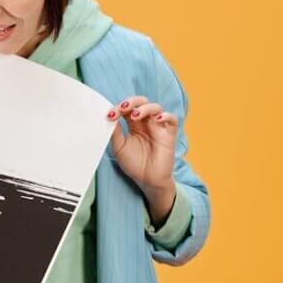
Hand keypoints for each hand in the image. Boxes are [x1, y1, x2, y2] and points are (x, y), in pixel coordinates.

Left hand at [107, 95, 178, 209]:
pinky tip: (157, 119)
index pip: (127, 109)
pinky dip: (166, 116)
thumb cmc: (134, 165)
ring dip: (145, 108)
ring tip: (135, 116)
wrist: (148, 181)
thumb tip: (110, 117)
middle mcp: (146, 123)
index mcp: (134, 125)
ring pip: (156, 107)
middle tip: (123, 108)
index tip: (110, 116)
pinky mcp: (169, 134)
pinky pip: (172, 119)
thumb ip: (115, 133)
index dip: (118, 109)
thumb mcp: (119, 148)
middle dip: (132, 101)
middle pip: (142, 102)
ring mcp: (158, 127)